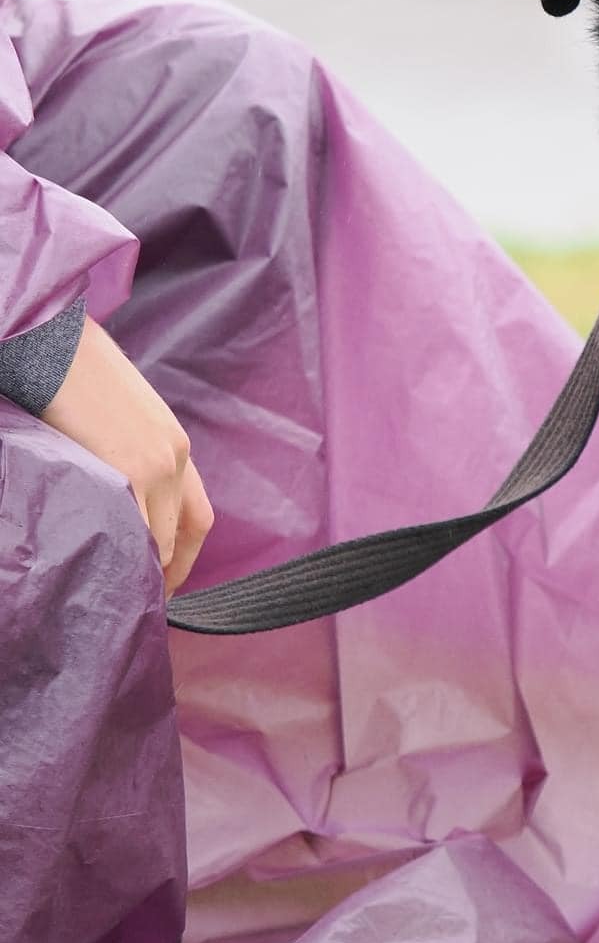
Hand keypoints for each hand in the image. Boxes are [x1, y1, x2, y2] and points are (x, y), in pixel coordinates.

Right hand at [41, 315, 212, 592]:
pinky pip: (135, 533)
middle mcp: (176, 457)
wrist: (56, 339)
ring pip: (159, 542)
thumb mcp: (117, 417)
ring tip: (117, 595)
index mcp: (174, 444)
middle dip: (166, 575)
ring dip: (142, 572)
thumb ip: (127, 455)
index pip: (198, 517)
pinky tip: (104, 573)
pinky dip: (124, 559)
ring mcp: (156, 465)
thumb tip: (113, 498)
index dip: (184, 558)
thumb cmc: (73, 373)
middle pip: (184, 536)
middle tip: (141, 604)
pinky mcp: (129, 469)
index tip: (163, 583)